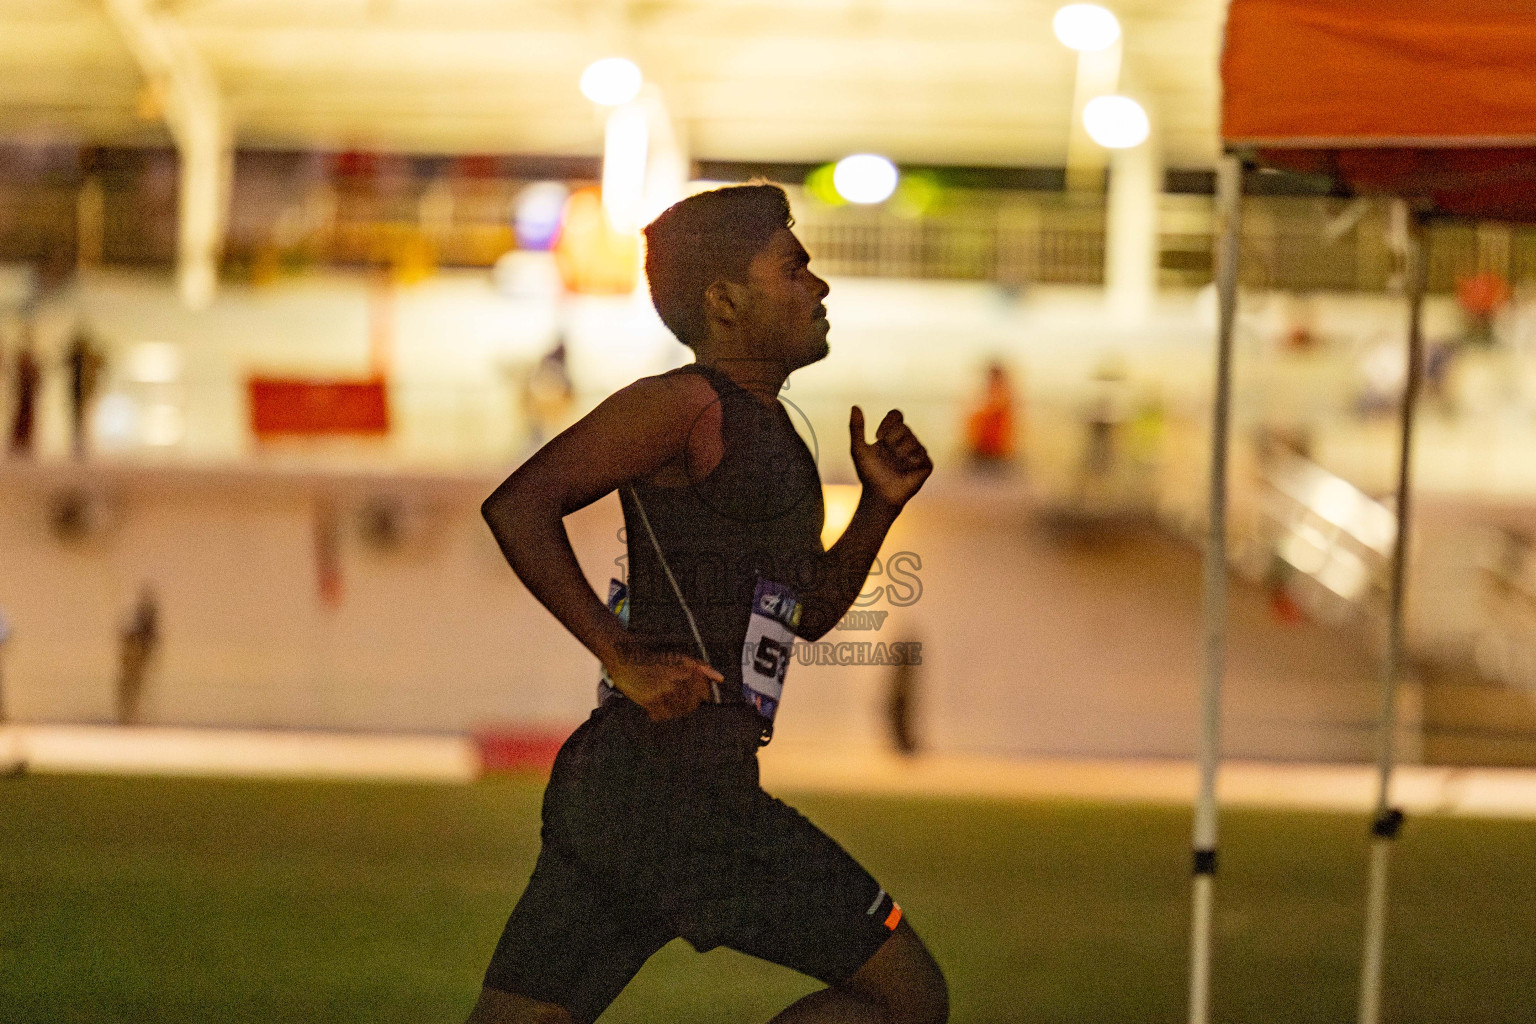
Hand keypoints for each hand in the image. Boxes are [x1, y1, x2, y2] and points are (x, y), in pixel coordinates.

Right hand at [605, 642, 723, 721]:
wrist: (626, 659)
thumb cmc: (653, 659)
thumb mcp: (679, 657)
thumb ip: (701, 667)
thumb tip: (720, 678)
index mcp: (682, 671)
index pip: (703, 690)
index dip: (704, 693)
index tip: (699, 692)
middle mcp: (672, 682)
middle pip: (692, 703)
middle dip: (690, 702)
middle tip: (679, 695)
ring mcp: (660, 693)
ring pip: (678, 712)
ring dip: (676, 709)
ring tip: (668, 699)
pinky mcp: (647, 701)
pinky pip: (662, 716)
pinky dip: (662, 713)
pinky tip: (659, 704)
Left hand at [850, 406, 932, 510]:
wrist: (879, 495)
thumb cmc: (869, 473)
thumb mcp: (858, 449)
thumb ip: (856, 428)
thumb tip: (854, 406)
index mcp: (892, 434)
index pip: (896, 415)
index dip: (888, 422)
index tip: (877, 436)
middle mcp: (907, 441)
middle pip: (904, 428)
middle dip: (891, 440)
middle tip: (886, 454)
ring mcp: (918, 453)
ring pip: (914, 440)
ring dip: (899, 452)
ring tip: (894, 464)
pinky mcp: (926, 465)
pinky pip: (923, 455)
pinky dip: (911, 461)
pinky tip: (905, 469)